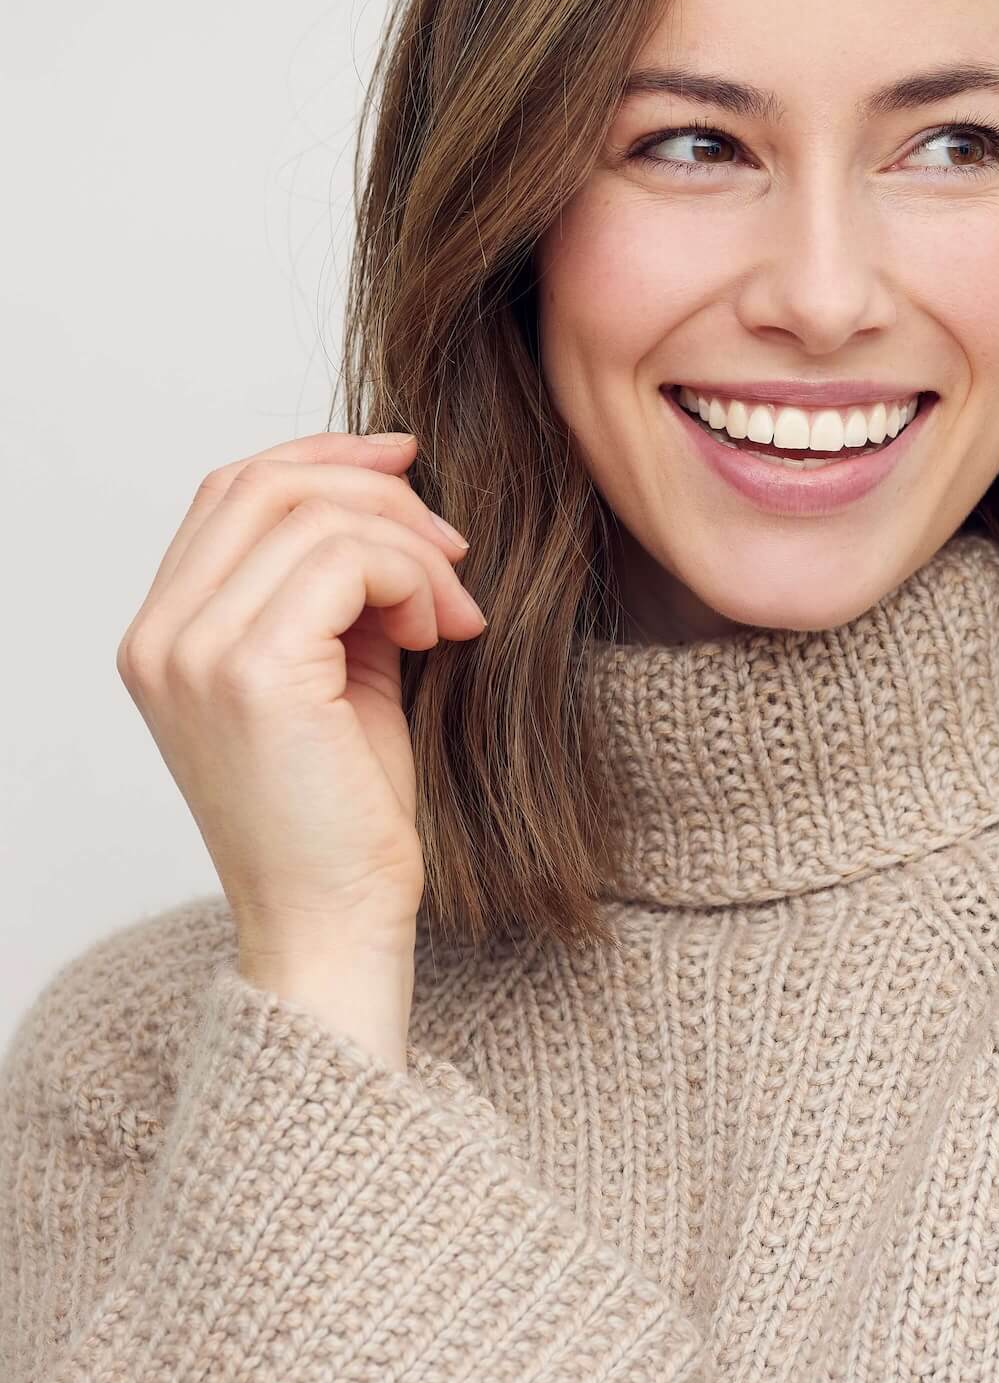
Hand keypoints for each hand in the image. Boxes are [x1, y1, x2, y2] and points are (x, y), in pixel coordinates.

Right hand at [115, 430, 484, 1066]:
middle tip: (455, 547)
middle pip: (267, 482)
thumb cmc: (345, 820)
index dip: (324, 456)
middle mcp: (160, 638)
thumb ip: (343, 591)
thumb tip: (394, 502)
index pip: (232, 490)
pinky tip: (443, 634)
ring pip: (316, 515)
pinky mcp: (251, 672)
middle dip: (380, 492)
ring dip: (411, 547)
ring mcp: (194, 653)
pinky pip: (345, 560)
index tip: (407, 460)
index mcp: (164, 636)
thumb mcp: (341, 677)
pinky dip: (412, 578)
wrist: (335, 926)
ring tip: (453, 616)